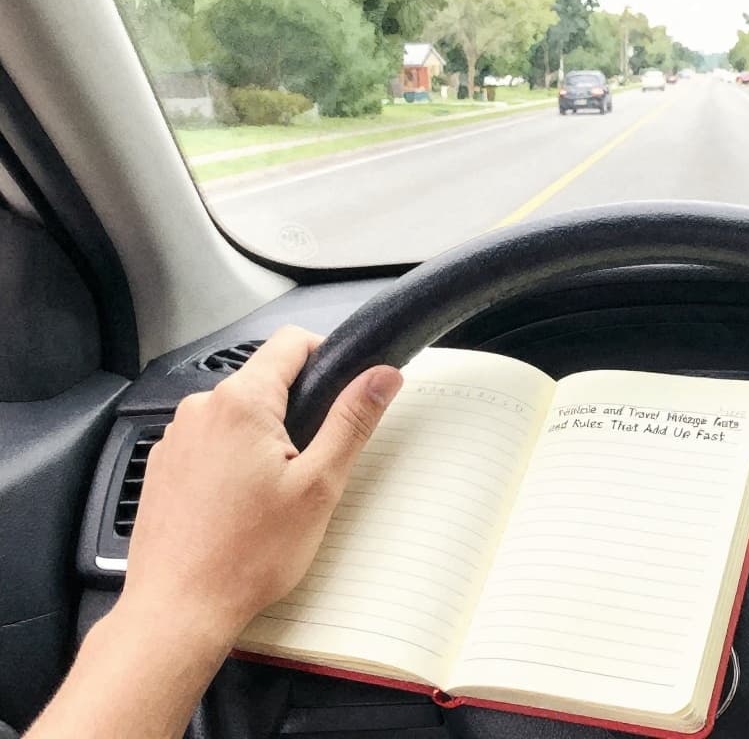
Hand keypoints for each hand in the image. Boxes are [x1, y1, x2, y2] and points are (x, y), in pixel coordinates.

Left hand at [120, 326, 402, 644]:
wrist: (180, 608)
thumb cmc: (246, 556)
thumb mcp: (319, 485)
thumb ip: (352, 420)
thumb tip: (382, 376)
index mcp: (241, 403)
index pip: (291, 342)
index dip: (327, 356)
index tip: (342, 389)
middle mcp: (200, 410)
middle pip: (264, 381)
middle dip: (296, 412)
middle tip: (310, 467)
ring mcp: (176, 437)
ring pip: (237, 415)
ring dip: (262, 440)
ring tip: (273, 496)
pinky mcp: (164, 466)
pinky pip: (210, 443)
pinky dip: (232, 463)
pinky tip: (241, 507)